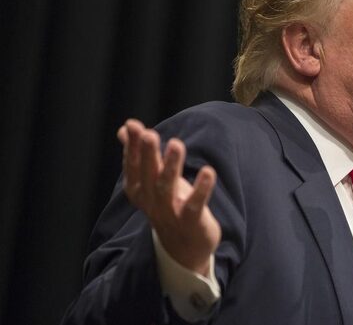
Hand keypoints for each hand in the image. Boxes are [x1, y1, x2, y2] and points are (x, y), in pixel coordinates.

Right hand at [118, 119, 221, 275]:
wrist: (183, 247)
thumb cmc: (167, 204)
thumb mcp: (152, 179)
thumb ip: (141, 154)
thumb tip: (124, 128)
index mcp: (139, 190)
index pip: (133, 165)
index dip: (133, 146)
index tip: (133, 125)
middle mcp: (151, 201)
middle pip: (148, 175)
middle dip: (148, 154)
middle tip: (149, 133)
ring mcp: (170, 212)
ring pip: (167, 188)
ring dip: (171, 167)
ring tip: (176, 144)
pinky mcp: (191, 221)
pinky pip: (195, 205)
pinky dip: (201, 190)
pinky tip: (208, 172)